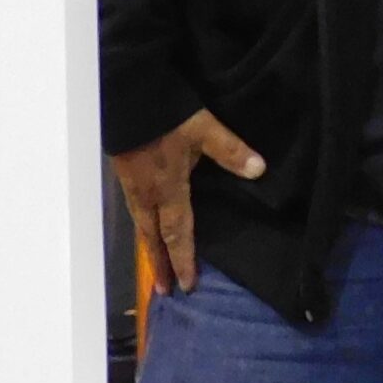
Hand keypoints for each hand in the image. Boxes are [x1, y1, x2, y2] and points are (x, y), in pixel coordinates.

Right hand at [110, 110, 265, 295]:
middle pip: (153, 236)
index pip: (177, 232)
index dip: (182, 259)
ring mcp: (131, 182)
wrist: (125, 91)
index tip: (186, 285)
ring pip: (140, 223)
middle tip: (163, 291)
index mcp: (167, 189)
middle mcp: (146, 193)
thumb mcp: (204, 129)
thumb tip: (259, 171)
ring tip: (154, 263)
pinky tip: (145, 222)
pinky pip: (134, 207)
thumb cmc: (165, 113)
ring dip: (149, 246)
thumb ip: (230, 151)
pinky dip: (141, 224)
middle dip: (160, 263)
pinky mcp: (123, 169)